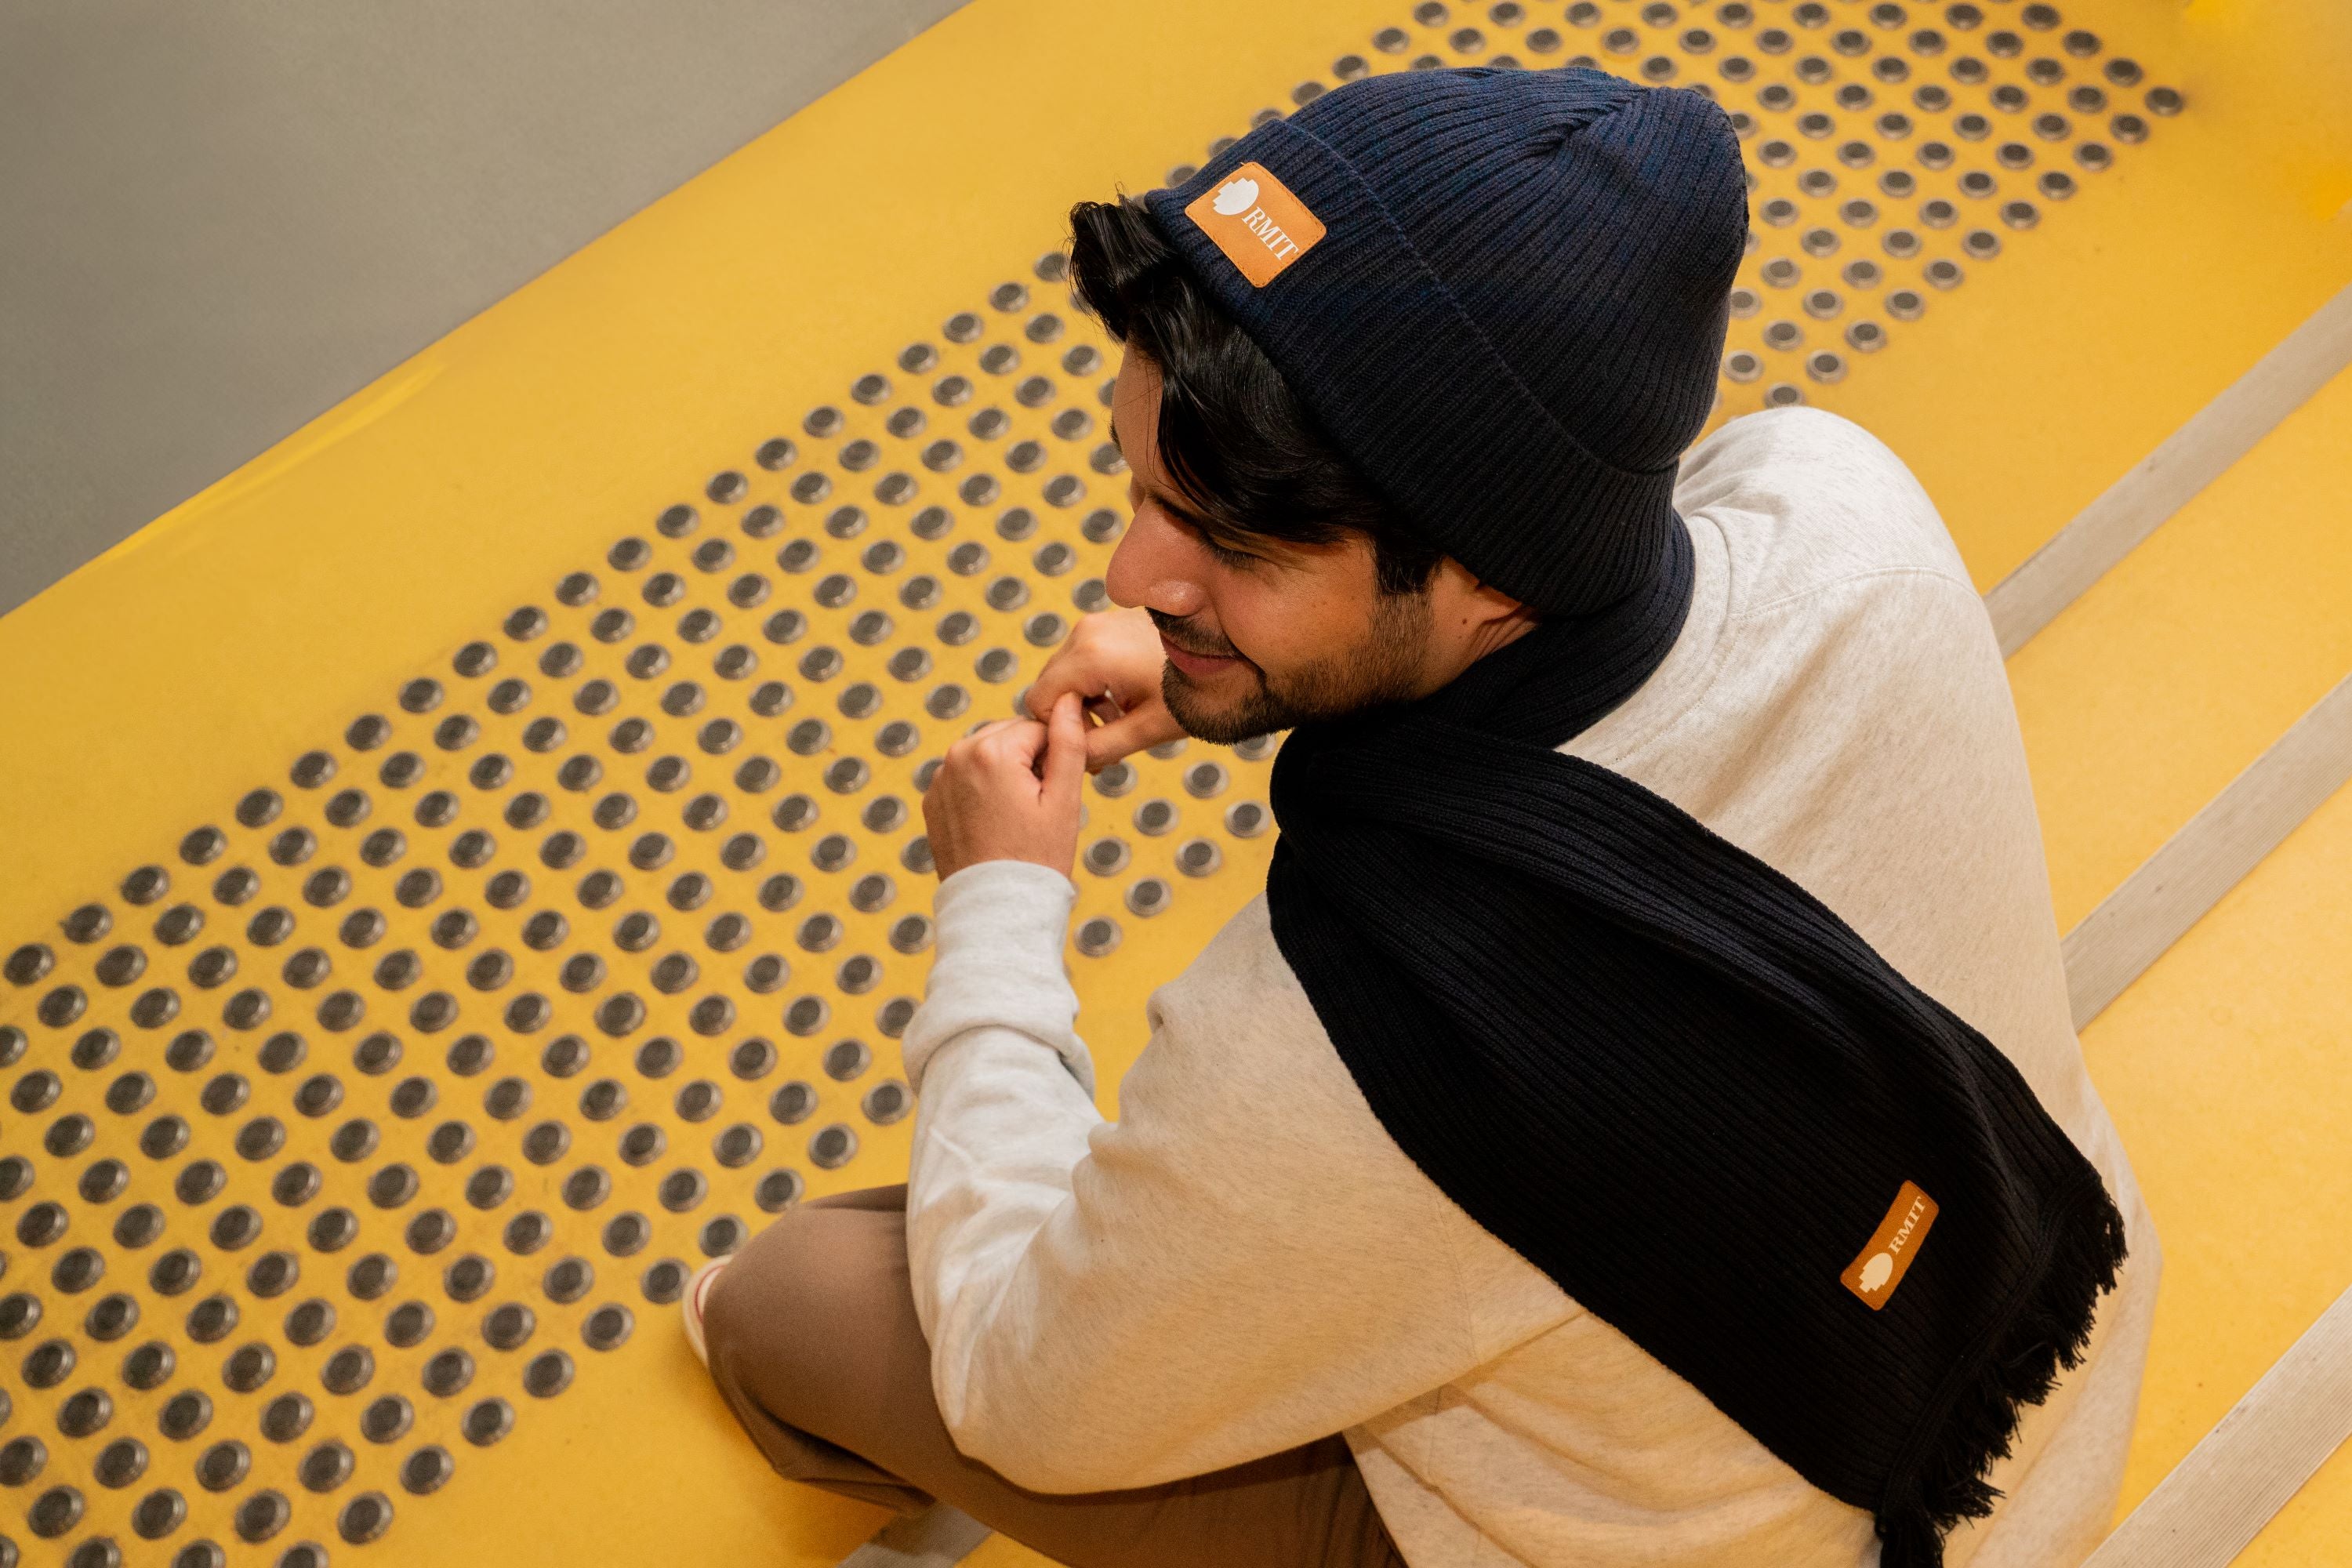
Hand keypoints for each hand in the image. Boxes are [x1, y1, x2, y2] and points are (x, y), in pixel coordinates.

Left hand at [921, 690, 1087, 881]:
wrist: (994, 910)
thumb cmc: (1036, 858)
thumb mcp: (1064, 799)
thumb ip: (1068, 743)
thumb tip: (1069, 701)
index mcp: (990, 751)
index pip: (1037, 729)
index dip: (1055, 757)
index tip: (1056, 792)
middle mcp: (956, 757)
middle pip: (1009, 737)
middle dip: (1027, 760)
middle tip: (1038, 806)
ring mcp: (939, 779)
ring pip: (987, 755)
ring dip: (1005, 773)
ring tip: (1017, 817)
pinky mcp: (932, 801)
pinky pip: (966, 778)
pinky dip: (983, 790)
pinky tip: (995, 823)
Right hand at [1023, 606, 1186, 771]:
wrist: (1234, 650)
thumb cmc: (1197, 690)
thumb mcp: (1147, 730)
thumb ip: (1099, 748)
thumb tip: (1064, 760)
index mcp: (1090, 655)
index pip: (1038, 702)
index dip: (1058, 732)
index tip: (1090, 751)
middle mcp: (1085, 631)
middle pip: (1050, 687)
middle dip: (1073, 719)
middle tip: (1108, 746)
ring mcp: (1097, 621)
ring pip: (1066, 675)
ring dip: (1086, 703)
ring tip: (1122, 722)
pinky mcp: (1110, 622)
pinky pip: (1083, 658)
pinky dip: (1096, 684)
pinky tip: (1127, 699)